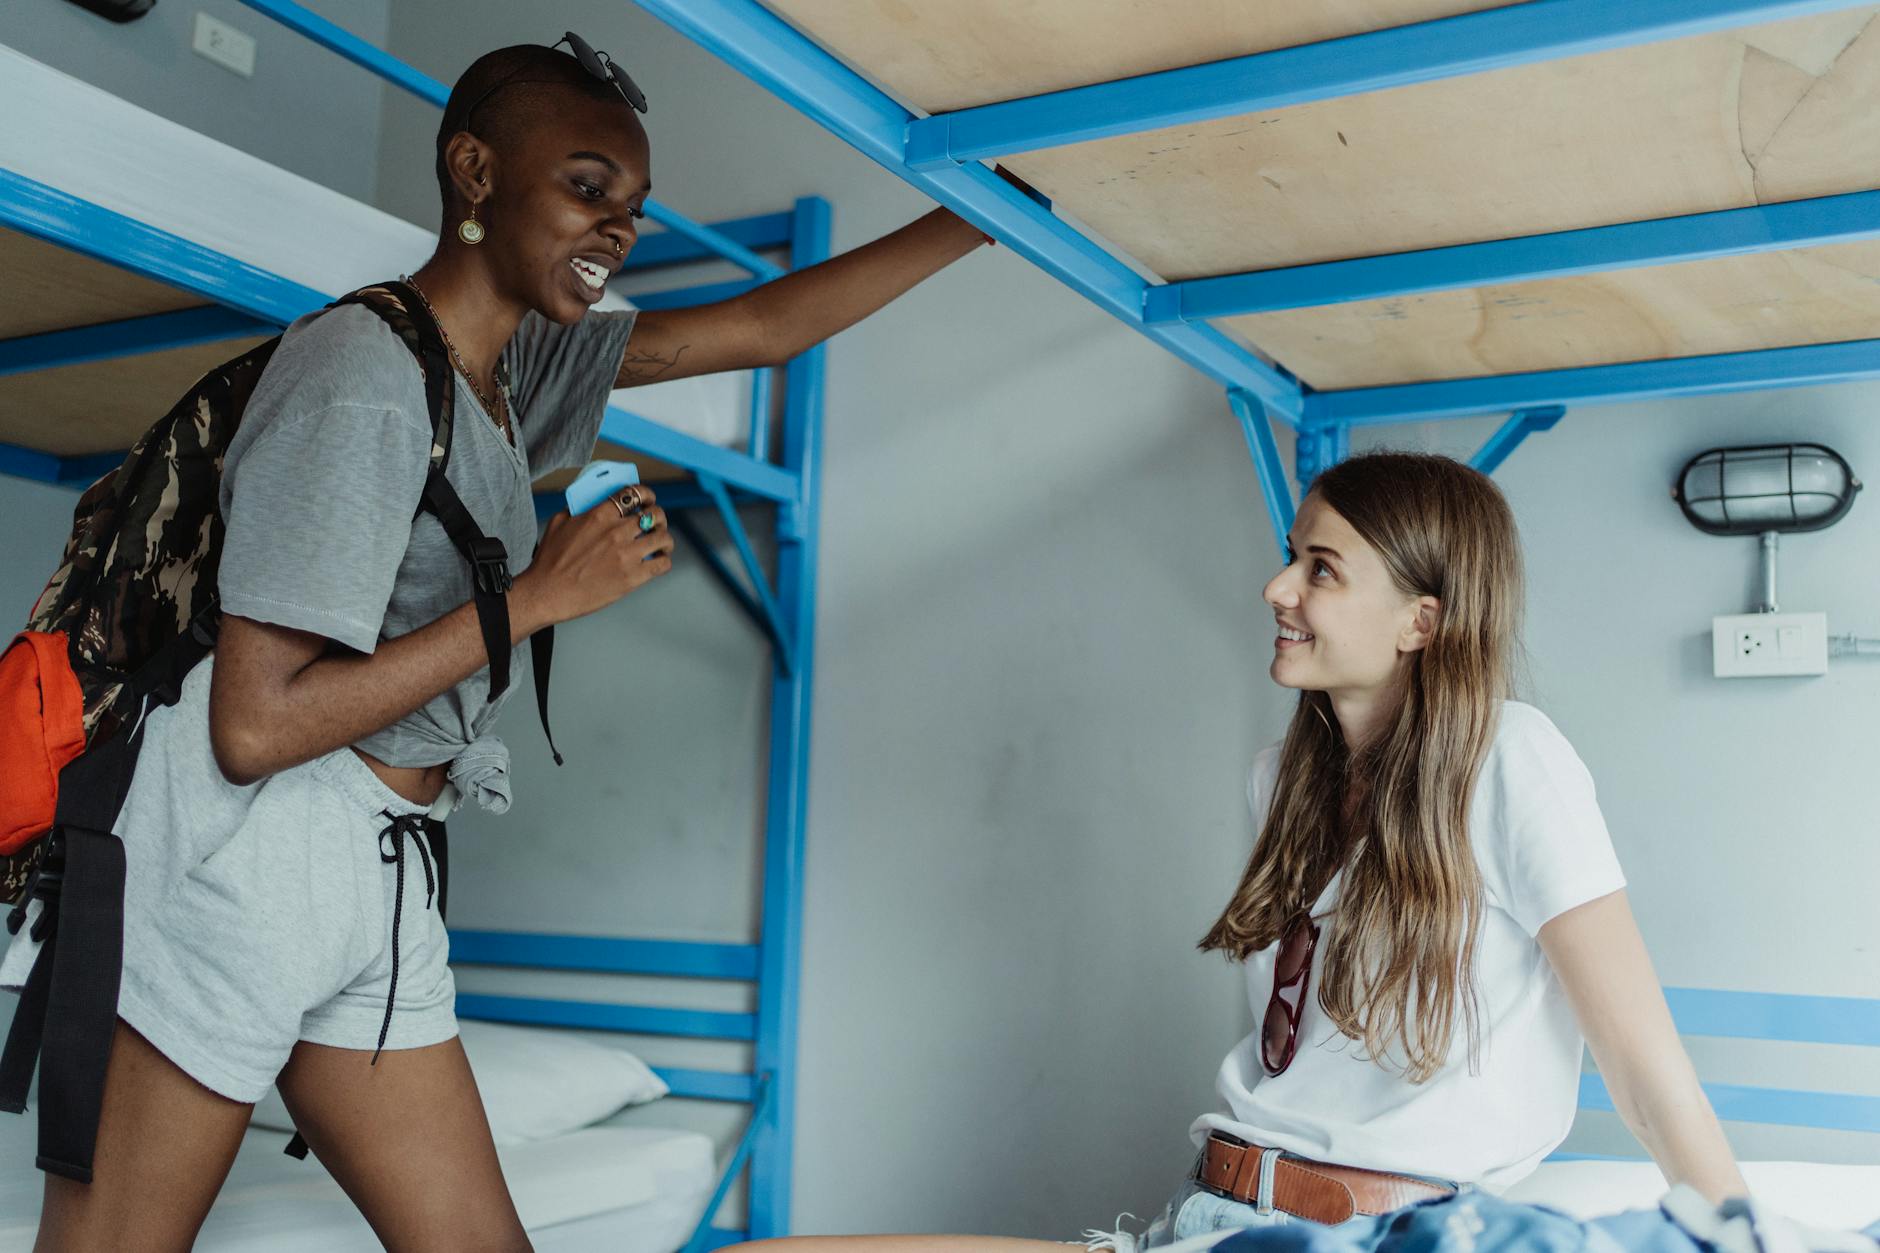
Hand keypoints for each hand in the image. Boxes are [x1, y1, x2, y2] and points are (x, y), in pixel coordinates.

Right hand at [513, 487, 673, 629]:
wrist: (547, 593)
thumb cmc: (549, 562)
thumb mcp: (559, 523)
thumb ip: (578, 509)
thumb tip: (593, 503)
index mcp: (599, 515)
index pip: (634, 493)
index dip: (646, 494)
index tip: (647, 499)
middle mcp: (616, 532)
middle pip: (654, 514)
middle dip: (658, 516)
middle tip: (656, 523)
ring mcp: (626, 555)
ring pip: (663, 537)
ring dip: (665, 539)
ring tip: (661, 544)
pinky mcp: (632, 577)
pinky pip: (662, 563)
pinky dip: (664, 560)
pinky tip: (657, 561)